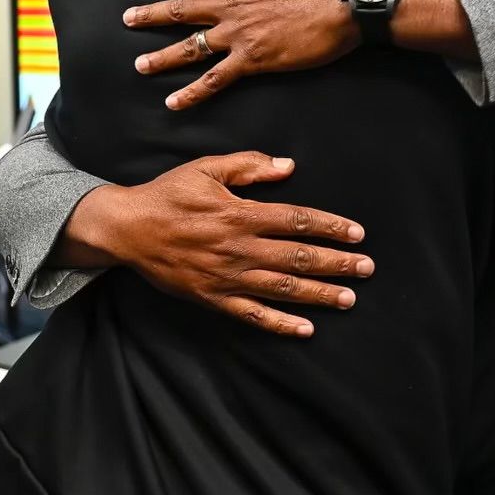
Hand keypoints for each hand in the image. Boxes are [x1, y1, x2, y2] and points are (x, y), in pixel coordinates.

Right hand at [67, 152, 372, 336]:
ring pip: (282, 288)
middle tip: (367, 269)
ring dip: (319, 294)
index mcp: (240, 213)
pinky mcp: (213, 298)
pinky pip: (252, 315)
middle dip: (337, 263)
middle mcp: (238, 247)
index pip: (297, 221)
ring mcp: (227, 276)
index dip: (330, 227)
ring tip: (348, 299)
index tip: (357, 233)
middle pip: (298, 257)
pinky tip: (305, 329)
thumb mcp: (206, 168)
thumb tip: (288, 166)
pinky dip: (280, 324)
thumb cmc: (168, 194)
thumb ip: (248, 165)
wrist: (127, 229)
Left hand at [127, 0, 353, 109]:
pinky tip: (173, 103)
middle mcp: (232, 7)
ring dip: (162, 57)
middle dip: (150, 14)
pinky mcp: (254, 60)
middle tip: (126, 19)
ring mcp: (240, 35)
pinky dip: (192, 93)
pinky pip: (215, 79)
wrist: (350, 2)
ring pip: (191, 47)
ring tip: (139, 65)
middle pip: (181, 10)